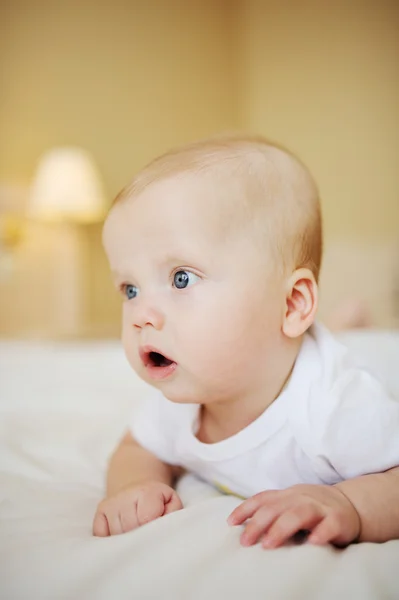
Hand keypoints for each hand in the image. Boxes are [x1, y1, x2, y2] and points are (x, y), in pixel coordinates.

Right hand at [93, 481, 182, 535]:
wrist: (139, 489)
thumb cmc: (158, 501)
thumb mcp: (172, 502)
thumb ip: (173, 513)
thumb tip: (162, 528)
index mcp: (146, 492)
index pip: (146, 519)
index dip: (153, 528)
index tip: (157, 527)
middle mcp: (125, 495)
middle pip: (130, 529)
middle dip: (140, 535)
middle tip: (146, 531)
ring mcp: (111, 503)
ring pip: (116, 535)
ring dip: (126, 539)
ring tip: (136, 531)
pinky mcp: (100, 510)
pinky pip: (101, 535)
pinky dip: (111, 539)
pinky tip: (122, 533)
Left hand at [227, 484, 359, 548]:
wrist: (350, 504)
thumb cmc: (313, 508)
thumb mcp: (291, 504)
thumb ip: (272, 511)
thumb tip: (244, 527)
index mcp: (287, 495)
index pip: (263, 499)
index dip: (246, 509)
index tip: (231, 523)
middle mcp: (301, 498)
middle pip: (276, 507)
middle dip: (258, 524)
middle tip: (246, 541)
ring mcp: (320, 507)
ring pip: (299, 513)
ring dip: (282, 528)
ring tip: (269, 545)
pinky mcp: (338, 519)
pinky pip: (329, 525)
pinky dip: (320, 533)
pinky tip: (312, 543)